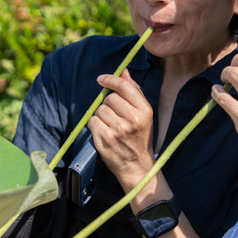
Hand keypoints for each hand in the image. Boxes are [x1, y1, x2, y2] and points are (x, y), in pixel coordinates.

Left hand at [88, 70, 155, 191]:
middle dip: (108, 103)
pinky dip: (95, 124)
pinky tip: (104, 131)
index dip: (111, 79)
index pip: (124, 87)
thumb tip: (123, 71)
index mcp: (145, 111)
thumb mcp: (144, 114)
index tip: (101, 79)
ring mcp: (118, 130)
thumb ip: (134, 91)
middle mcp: (133, 120)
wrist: (137, 166)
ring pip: (100, 109)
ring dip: (102, 115)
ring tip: (111, 125)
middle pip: (110, 98)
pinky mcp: (105, 139)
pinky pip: (92, 121)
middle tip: (115, 115)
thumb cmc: (140, 137)